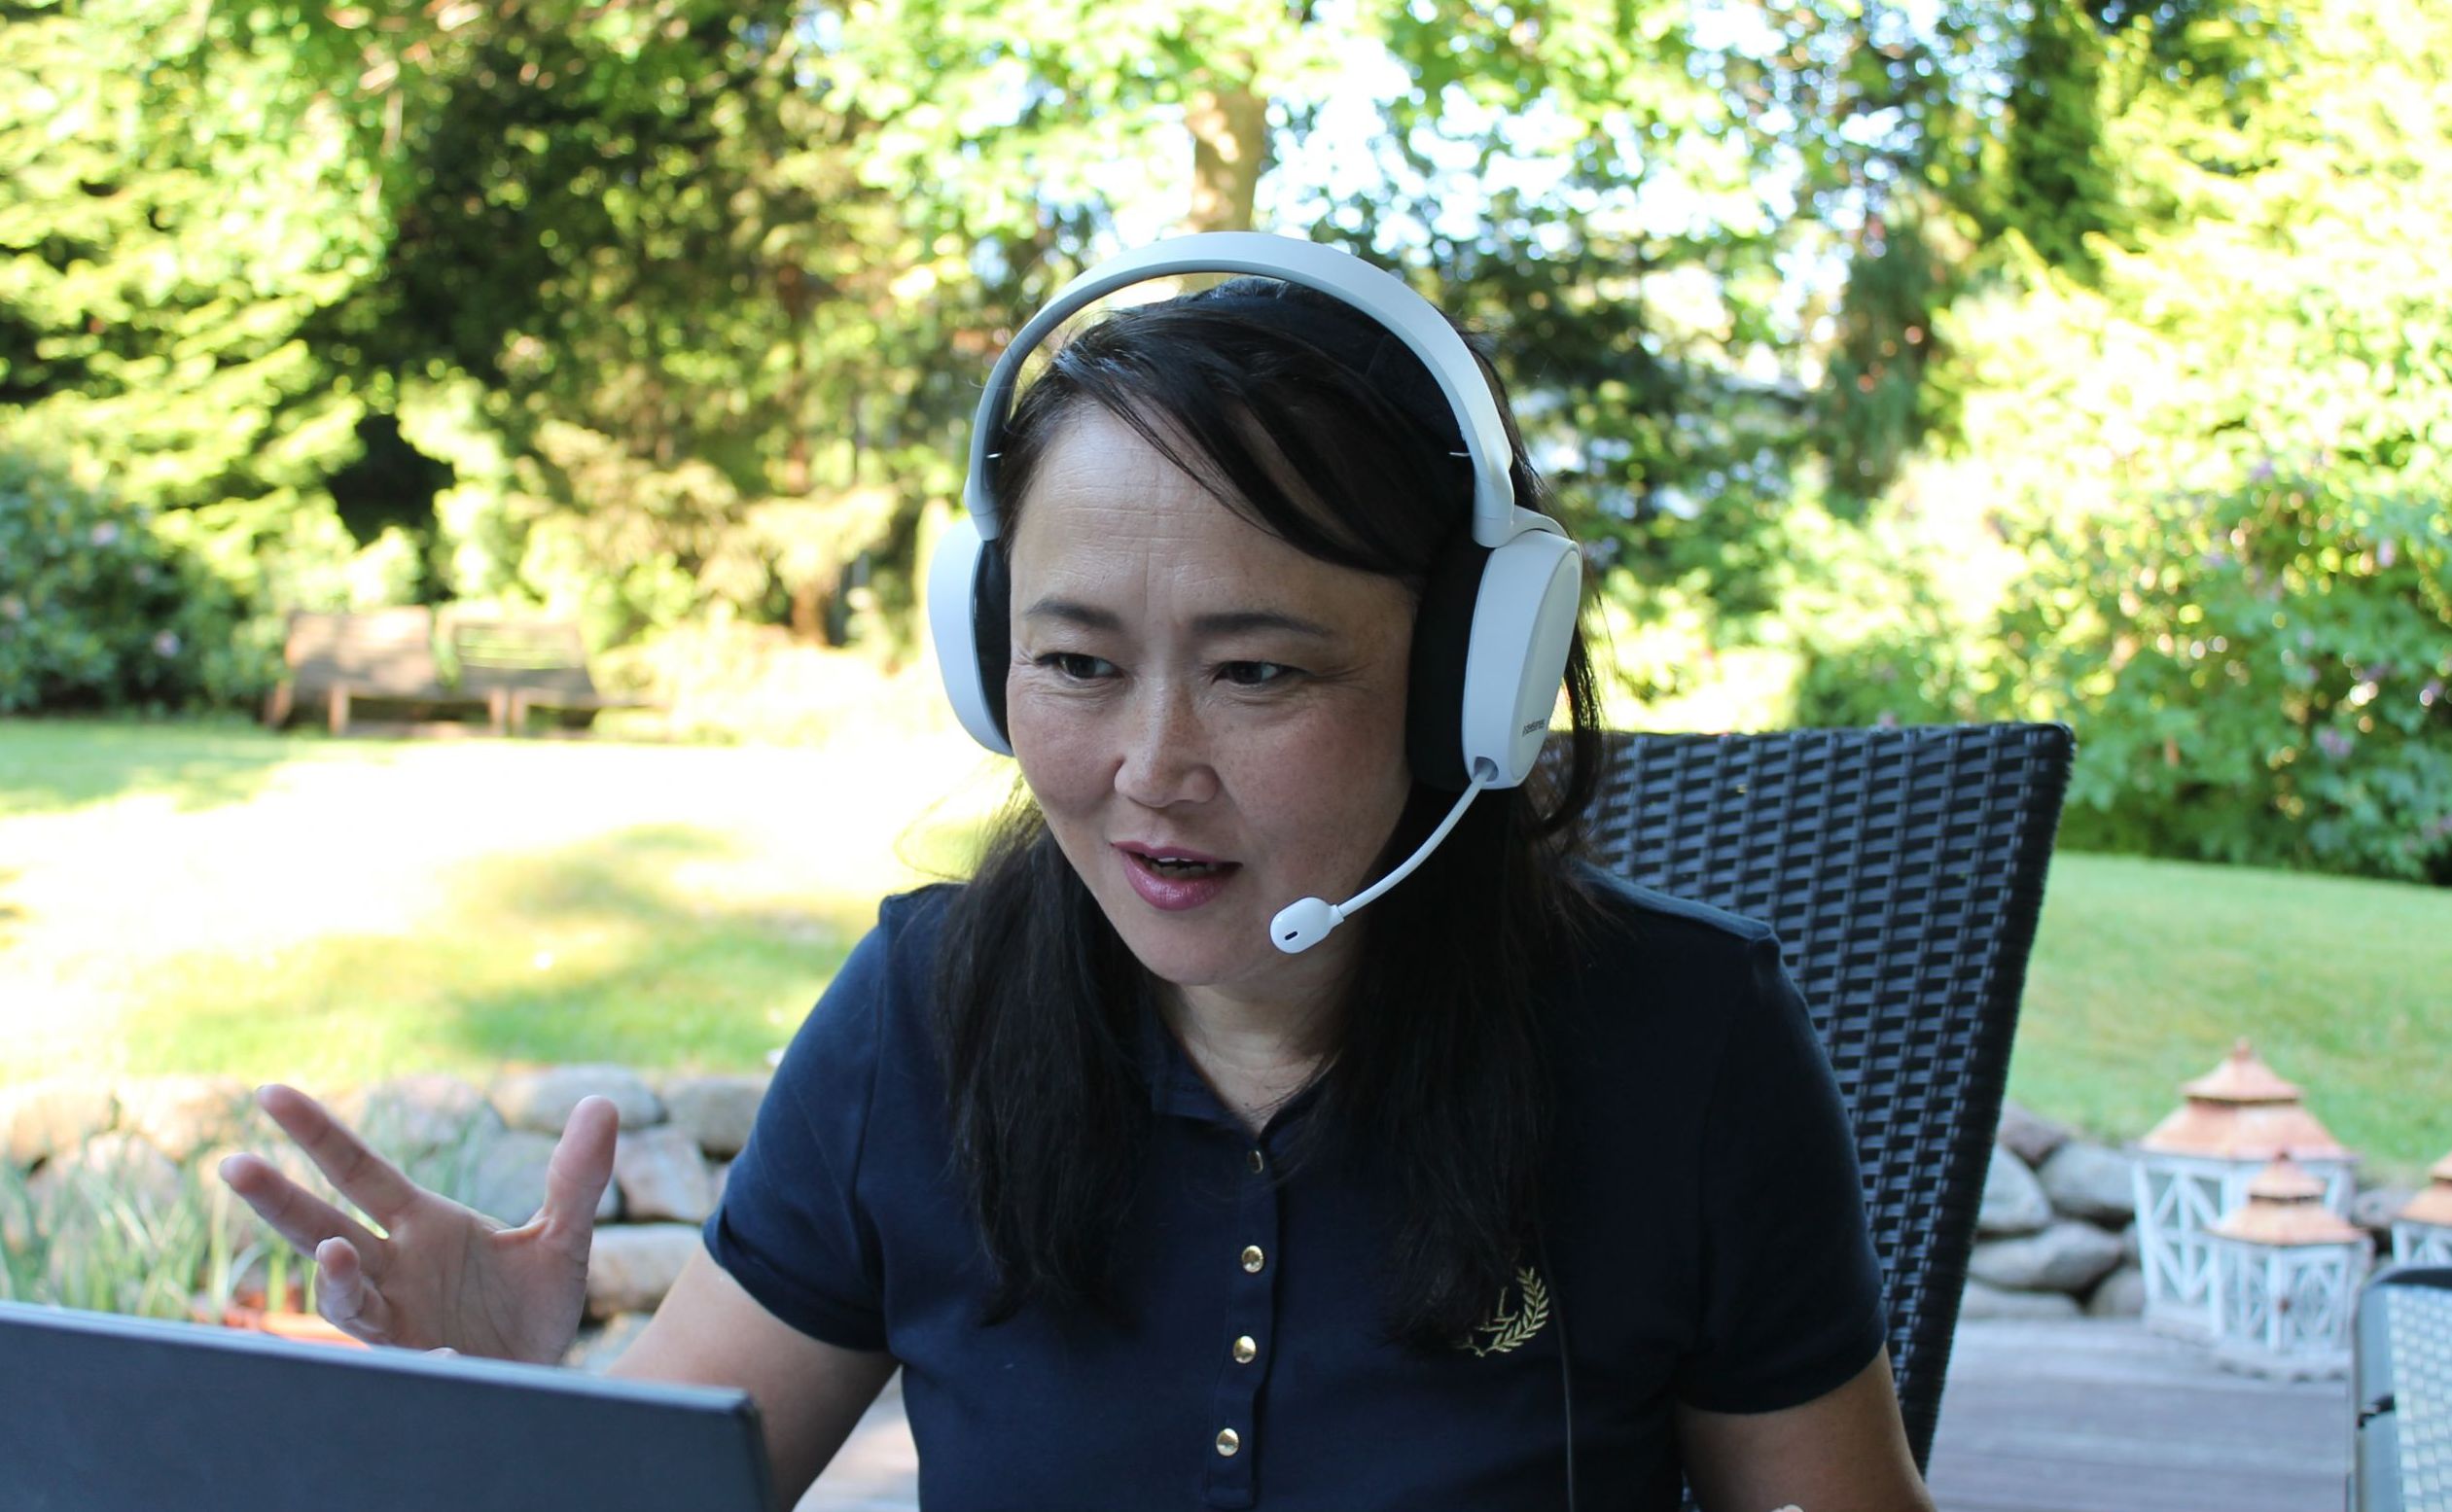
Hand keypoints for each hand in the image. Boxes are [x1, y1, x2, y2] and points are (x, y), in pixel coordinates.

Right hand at [218, 1084, 618, 1363]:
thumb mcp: (563, 1239)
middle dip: (279, 1201)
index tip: (271, 1094)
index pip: (359, 1172)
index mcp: (420, 1225)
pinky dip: (424, 1361)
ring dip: (333, 1283)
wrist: (544, 1375)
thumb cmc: (534, 1306)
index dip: (318, 1134)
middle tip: (235, 1164)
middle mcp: (392, 1270)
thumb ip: (576, 1178)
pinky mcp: (419, 1369)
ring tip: (332, 1259)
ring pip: (345, 1301)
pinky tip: (445, 1356)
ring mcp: (397, 1321)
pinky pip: (409, 1365)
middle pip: (321, 1230)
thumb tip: (602, 1104)